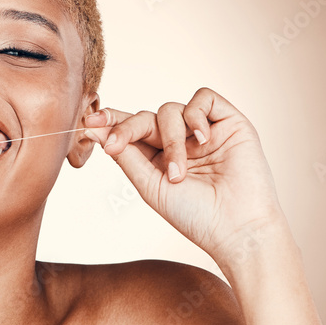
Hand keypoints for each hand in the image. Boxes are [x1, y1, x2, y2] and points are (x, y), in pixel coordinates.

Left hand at [84, 87, 287, 267]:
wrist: (236, 227)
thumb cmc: (194, 215)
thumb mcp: (150, 185)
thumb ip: (126, 156)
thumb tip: (95, 130)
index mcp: (157, 158)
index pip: (131, 131)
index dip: (111, 122)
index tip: (89, 121)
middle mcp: (180, 142)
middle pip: (146, 117)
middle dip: (128, 128)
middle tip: (114, 144)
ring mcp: (203, 131)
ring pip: (171, 110)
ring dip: (171, 139)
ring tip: (180, 172)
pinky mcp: (228, 122)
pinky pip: (204, 98)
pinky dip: (196, 116)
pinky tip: (202, 141)